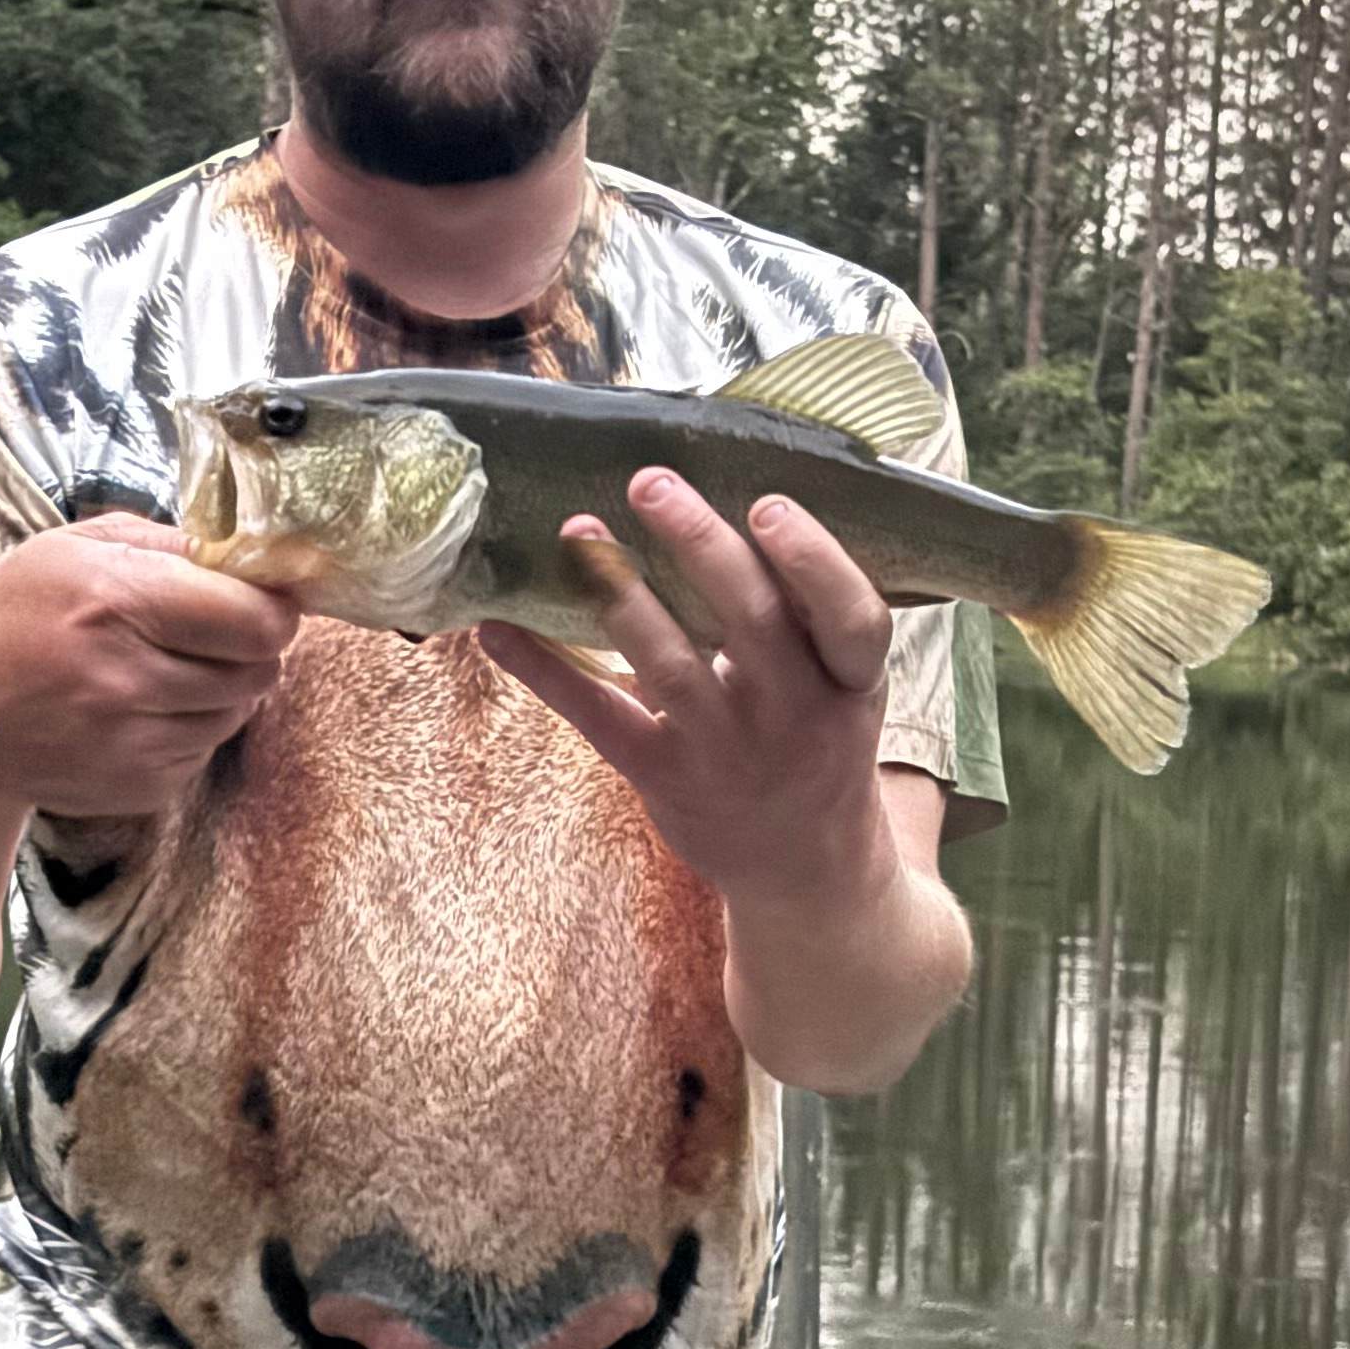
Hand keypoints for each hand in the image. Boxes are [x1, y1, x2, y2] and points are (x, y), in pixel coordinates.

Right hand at [0, 513, 299, 823]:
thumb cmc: (7, 618)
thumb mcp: (71, 549)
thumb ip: (167, 544)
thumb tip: (250, 556)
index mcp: (115, 600)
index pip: (258, 619)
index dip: (273, 606)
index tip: (259, 596)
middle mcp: (126, 677)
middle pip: (260, 668)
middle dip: (249, 645)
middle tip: (208, 631)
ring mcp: (132, 742)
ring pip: (238, 712)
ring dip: (220, 688)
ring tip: (159, 668)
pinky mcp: (137, 787)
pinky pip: (204, 751)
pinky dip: (188, 728)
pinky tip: (136, 710)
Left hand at [479, 464, 893, 910]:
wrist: (803, 866)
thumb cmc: (814, 740)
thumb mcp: (840, 682)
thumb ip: (804, 613)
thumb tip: (725, 495)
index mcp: (850, 680)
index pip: (852, 618)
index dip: (814, 561)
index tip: (765, 505)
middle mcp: (795, 715)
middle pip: (753, 622)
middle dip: (700, 545)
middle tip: (650, 482)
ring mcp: (727, 751)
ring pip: (671, 667)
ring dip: (620, 593)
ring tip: (578, 531)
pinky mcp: (665, 776)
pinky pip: (599, 716)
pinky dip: (544, 669)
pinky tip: (497, 628)